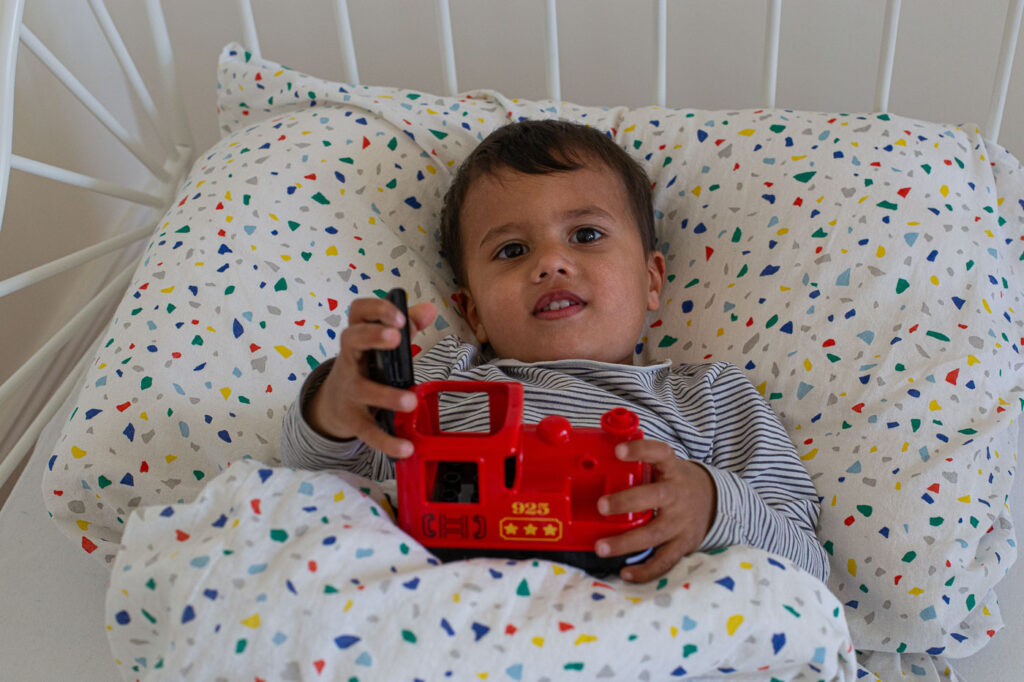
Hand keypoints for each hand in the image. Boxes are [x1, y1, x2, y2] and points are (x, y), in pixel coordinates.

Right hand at [306, 296, 436, 457]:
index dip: (377, 309)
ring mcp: (349, 390)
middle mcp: (349, 359)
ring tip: (410, 400)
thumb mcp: (384, 345)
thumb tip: (430, 310)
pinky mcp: (353, 419)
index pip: (358, 312)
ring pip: (362, 389)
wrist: (335, 404)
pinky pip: (368, 431)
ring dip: (386, 394)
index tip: (398, 315)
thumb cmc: (368, 366)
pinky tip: (406, 447)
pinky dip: (386, 441)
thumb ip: (408, 326)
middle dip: (373, 336)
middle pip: (351, 340)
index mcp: (358, 336)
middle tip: (397, 338)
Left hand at [594, 440, 716, 582]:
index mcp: (672, 469)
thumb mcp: (663, 467)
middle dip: (627, 502)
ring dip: (626, 542)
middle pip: (655, 496)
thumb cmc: (674, 482)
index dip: (640, 451)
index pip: (659, 453)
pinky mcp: (685, 544)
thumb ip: (639, 466)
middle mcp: (678, 494)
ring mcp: (682, 521)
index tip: (618, 451)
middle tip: (601, 506)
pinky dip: (645, 571)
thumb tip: (594, 461)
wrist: (712, 501)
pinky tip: (625, 574)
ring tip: (600, 548)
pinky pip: (665, 561)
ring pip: (655, 533)